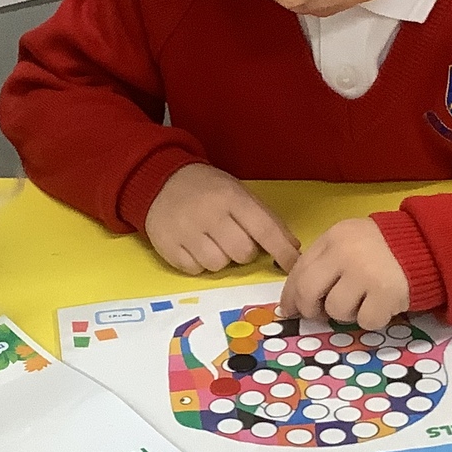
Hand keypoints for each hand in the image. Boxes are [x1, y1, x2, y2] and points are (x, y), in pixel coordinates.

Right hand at [143, 163, 299, 274]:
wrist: (159, 181)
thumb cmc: (207, 189)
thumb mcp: (238, 192)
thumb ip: (265, 218)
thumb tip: (292, 248)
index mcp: (231, 198)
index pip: (265, 230)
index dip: (283, 252)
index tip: (293, 265)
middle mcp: (209, 215)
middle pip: (243, 253)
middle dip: (244, 251)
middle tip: (234, 239)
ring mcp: (186, 232)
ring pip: (218, 265)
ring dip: (221, 258)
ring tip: (212, 242)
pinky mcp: (168, 248)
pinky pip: (196, 270)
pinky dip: (199, 263)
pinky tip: (194, 245)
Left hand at [280, 217, 410, 328]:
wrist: (428, 245)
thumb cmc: (384, 248)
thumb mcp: (350, 241)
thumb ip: (325, 262)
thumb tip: (296, 299)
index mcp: (333, 238)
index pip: (299, 270)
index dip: (291, 295)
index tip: (290, 309)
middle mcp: (344, 253)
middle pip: (307, 291)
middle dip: (309, 309)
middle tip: (320, 314)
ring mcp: (365, 273)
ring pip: (336, 310)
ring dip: (347, 314)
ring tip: (364, 300)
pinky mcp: (385, 293)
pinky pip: (365, 321)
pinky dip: (372, 319)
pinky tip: (382, 305)